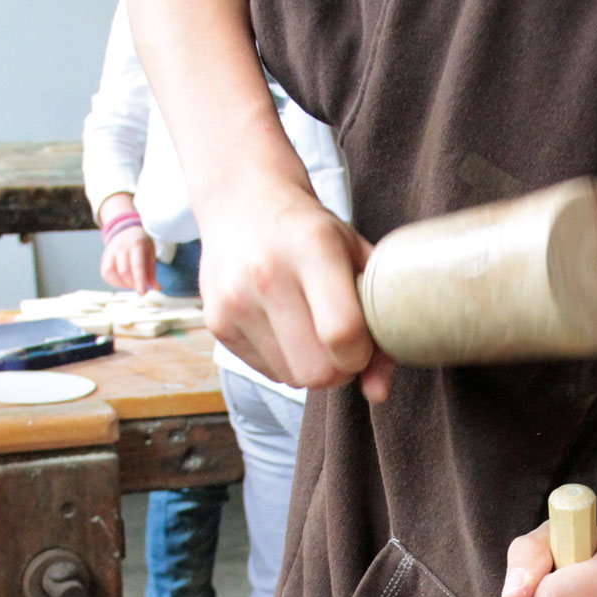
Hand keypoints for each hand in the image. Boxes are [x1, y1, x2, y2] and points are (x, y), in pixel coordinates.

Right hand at [100, 224, 157, 292]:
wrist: (127, 231)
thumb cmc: (142, 246)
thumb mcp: (151, 254)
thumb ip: (152, 272)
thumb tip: (157, 289)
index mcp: (136, 244)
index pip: (137, 266)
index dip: (139, 281)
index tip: (143, 293)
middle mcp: (121, 247)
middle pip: (124, 271)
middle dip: (132, 284)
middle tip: (140, 289)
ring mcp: (111, 251)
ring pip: (111, 273)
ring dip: (122, 284)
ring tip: (131, 284)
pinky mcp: (104, 258)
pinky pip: (105, 273)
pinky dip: (114, 282)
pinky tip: (123, 283)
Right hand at [195, 177, 394, 400]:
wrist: (244, 203)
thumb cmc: (313, 233)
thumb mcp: (357, 258)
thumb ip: (380, 321)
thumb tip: (379, 393)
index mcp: (312, 247)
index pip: (343, 334)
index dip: (362, 354)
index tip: (364, 342)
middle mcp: (267, 274)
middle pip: (317, 370)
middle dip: (340, 369)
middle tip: (343, 345)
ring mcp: (234, 300)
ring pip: (293, 378)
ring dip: (313, 367)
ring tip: (313, 331)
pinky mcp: (215, 322)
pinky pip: (268, 372)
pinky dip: (286, 361)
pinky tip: (285, 328)